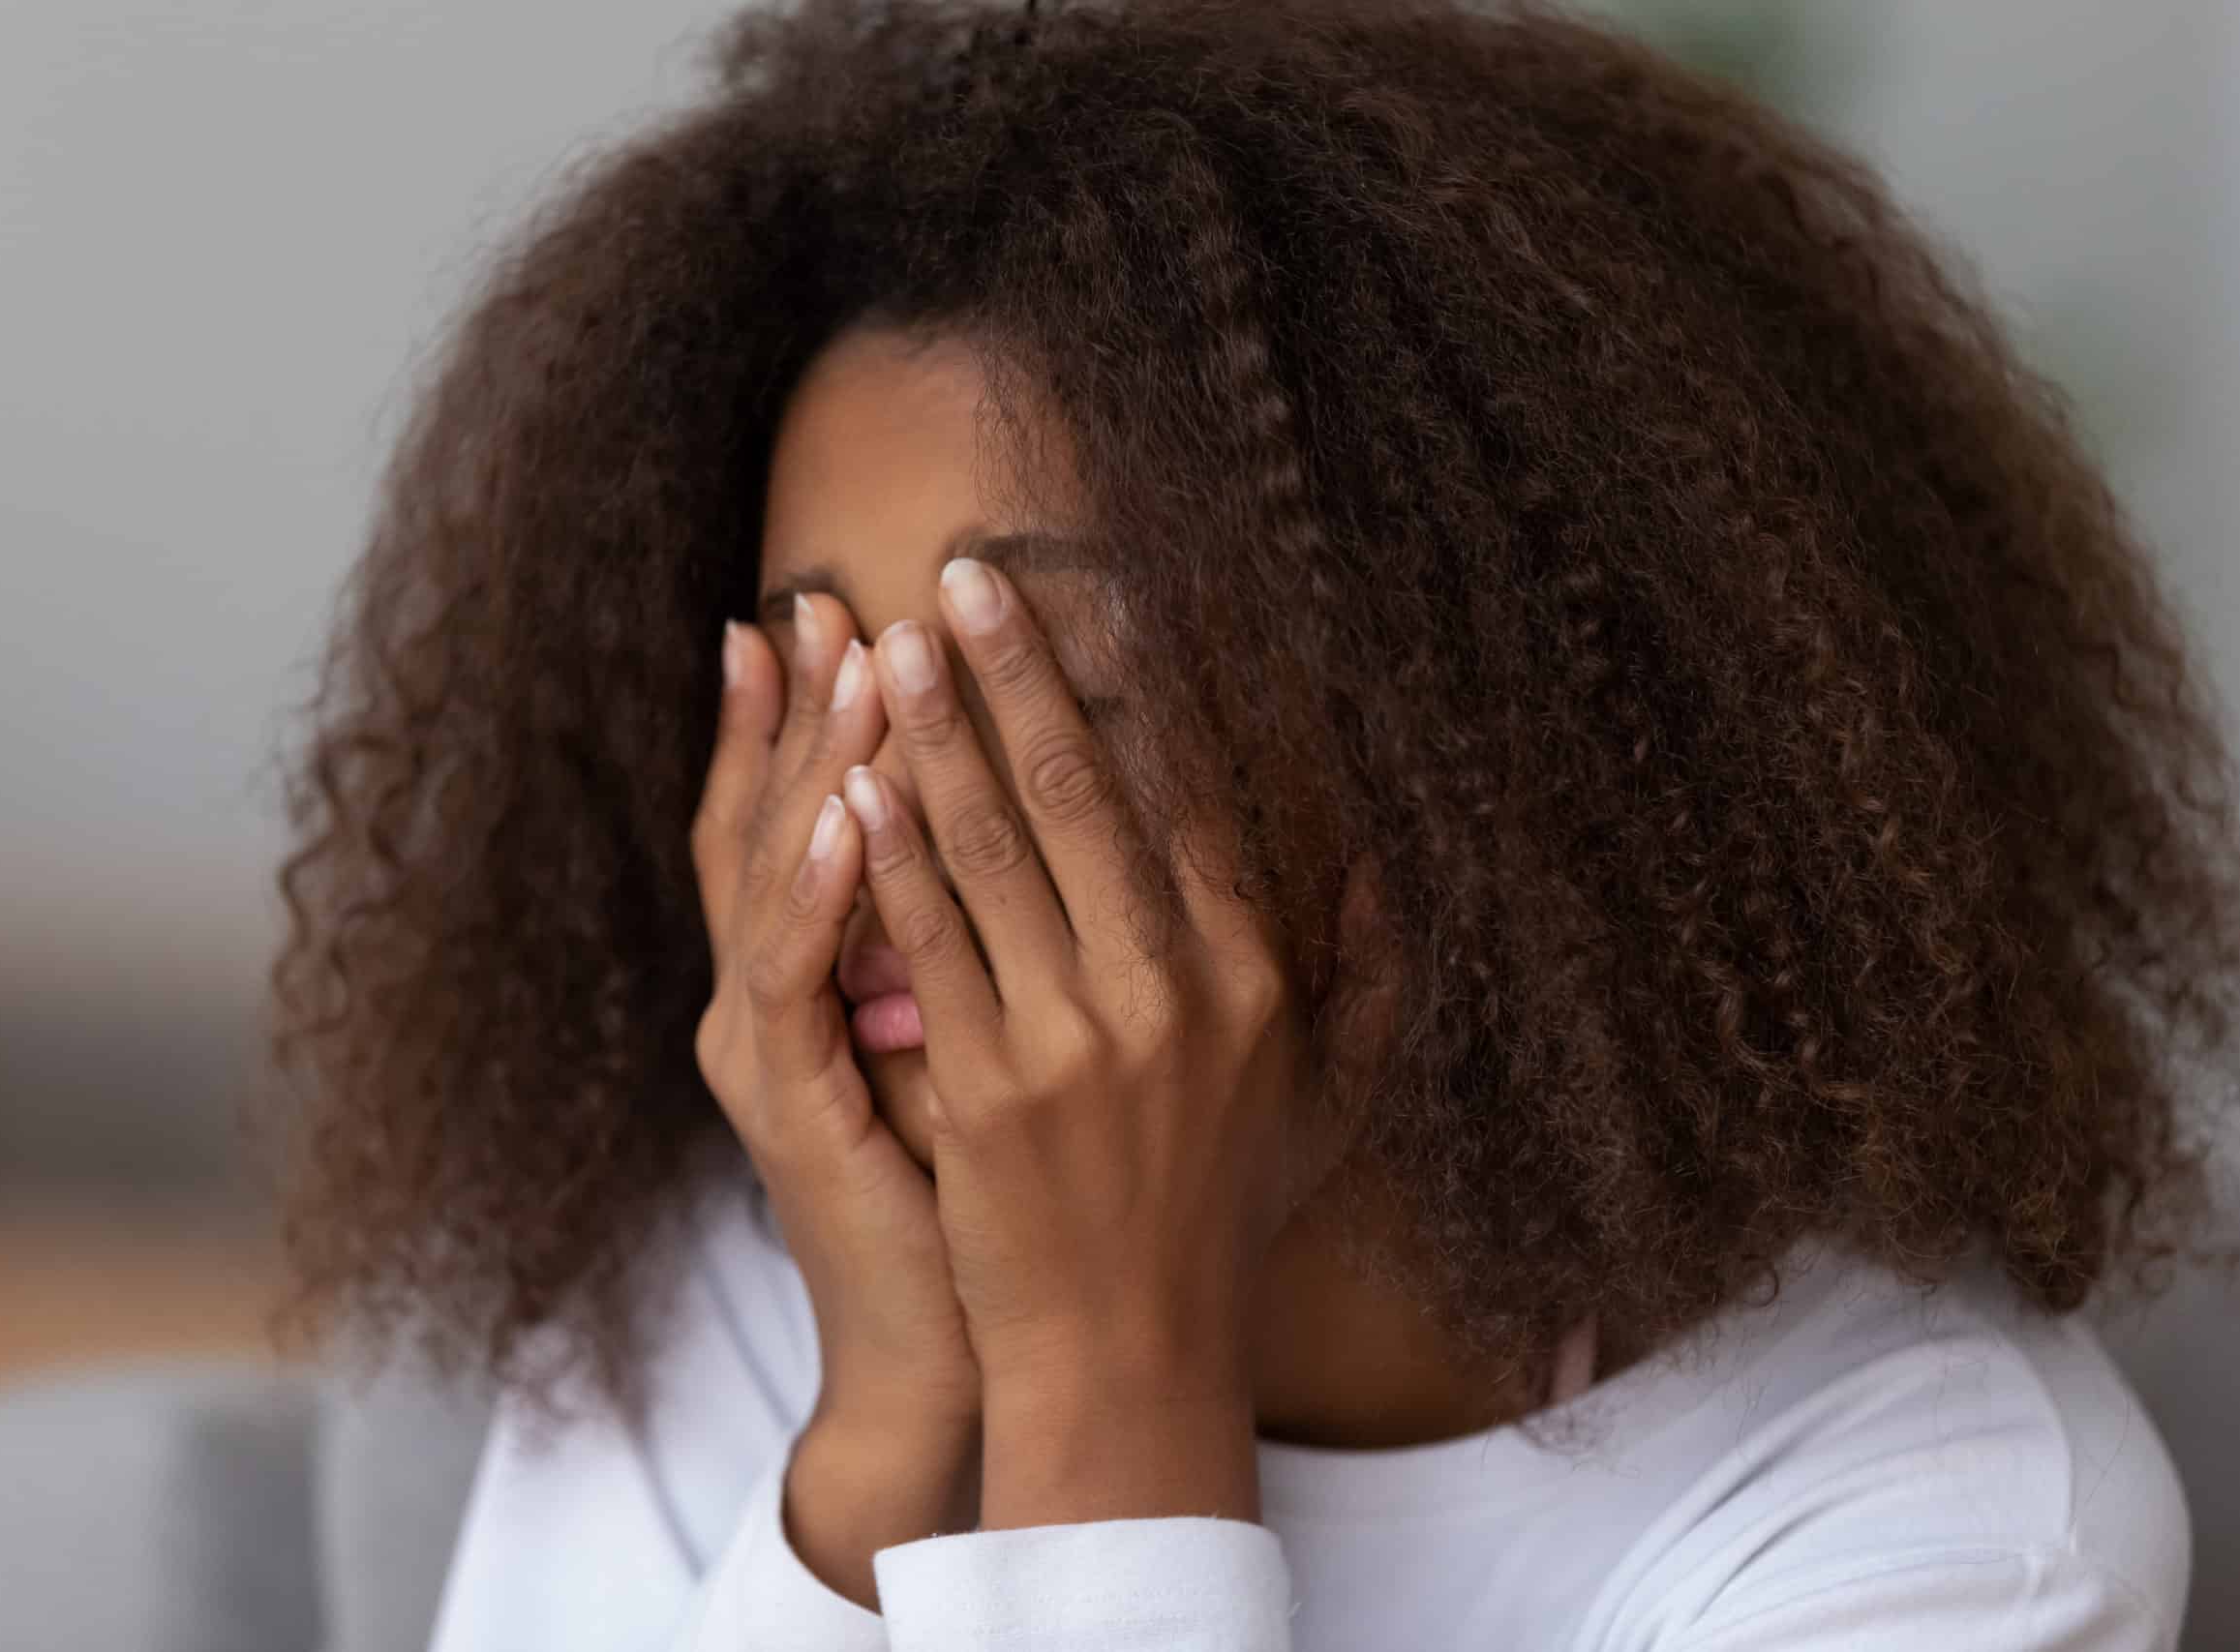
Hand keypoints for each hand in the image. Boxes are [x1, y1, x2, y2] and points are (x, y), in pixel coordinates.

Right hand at [690, 595, 979, 1603]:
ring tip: (848, 661)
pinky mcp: (789, 1105)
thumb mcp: (999, 1038)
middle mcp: (771, 997)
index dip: (813, 715)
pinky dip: (818, 891)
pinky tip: (852, 813)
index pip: (809, 815)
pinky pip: (796, 978)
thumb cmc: (998, 1198)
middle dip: (797, 707)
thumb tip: (1069, 823)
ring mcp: (768, 1048)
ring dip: (813, 763)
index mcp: (818, 977)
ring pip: (774, 875)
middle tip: (816, 601)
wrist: (954, 1347)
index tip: (840, 613)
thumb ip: (1004, 933)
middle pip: (768, 819)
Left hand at [846, 555, 1317, 1527]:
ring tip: (890, 641)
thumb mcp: (1330, 1099)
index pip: (1198, 795)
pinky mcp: (988, 1085)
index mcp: (1255, 977)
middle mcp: (1176, 992)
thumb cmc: (1222, 1219)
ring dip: (939, 732)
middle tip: (963, 574)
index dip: (1150, 685)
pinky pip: (931, 940)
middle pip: (1087, 791)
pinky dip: (891, 853)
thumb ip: (1368, 973)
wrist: (1131, 1357)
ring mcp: (1078, 1038)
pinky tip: (855, 778)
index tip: (1111, 597)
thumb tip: (1384, 855)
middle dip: (1019, 669)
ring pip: (996, 847)